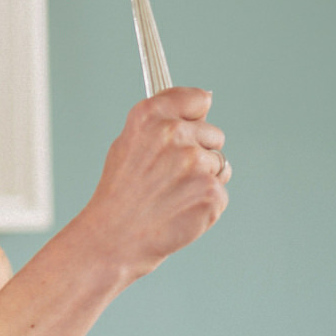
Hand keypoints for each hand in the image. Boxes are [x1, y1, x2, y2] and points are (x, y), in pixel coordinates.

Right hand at [75, 87, 229, 279]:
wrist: (115, 237)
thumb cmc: (119, 193)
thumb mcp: (127, 143)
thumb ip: (162, 121)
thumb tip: (203, 102)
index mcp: (150, 116)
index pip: (197, 98)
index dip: (194, 115)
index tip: (190, 123)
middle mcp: (174, 134)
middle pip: (214, 134)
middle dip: (199, 152)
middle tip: (169, 175)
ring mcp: (195, 163)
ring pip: (219, 164)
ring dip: (203, 178)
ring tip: (172, 194)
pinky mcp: (211, 191)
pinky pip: (221, 190)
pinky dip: (206, 202)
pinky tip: (180, 208)